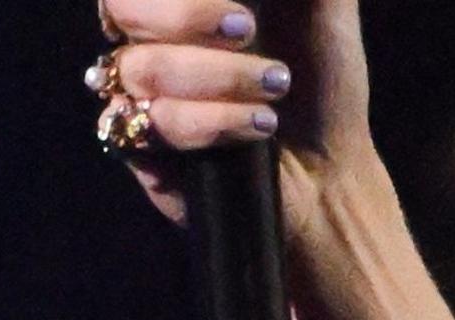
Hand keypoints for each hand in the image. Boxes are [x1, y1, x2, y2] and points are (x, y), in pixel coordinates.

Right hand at [96, 0, 369, 230]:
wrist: (332, 168)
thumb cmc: (322, 81)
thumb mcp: (324, 7)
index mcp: (179, 1)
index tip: (238, 6)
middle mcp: (149, 39)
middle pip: (122, 8)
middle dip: (189, 16)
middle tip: (248, 28)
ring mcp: (138, 93)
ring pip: (139, 68)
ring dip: (220, 78)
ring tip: (276, 87)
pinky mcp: (141, 148)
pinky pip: (150, 125)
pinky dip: (213, 123)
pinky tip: (259, 127)